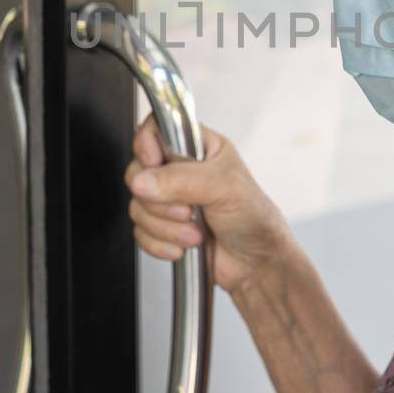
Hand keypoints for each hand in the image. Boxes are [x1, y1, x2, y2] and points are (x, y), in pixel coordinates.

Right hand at [125, 117, 293, 293]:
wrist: (256, 264)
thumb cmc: (254, 218)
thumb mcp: (224, 187)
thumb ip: (182, 180)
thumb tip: (142, 180)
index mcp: (199, 148)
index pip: (156, 128)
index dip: (146, 144)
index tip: (153, 163)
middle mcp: (180, 171)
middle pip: (138, 172)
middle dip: (160, 200)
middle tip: (188, 210)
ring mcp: (169, 200)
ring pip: (137, 206)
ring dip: (165, 227)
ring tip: (195, 233)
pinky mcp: (162, 228)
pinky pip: (140, 233)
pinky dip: (160, 244)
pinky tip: (183, 247)